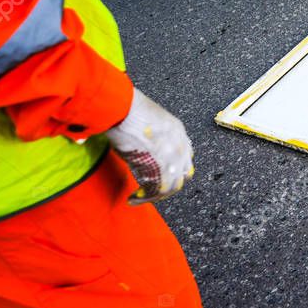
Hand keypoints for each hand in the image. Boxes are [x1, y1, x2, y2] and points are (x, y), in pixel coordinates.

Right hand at [106, 88, 193, 204]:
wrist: (123, 108)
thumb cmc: (127, 111)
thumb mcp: (147, 125)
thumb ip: (152, 141)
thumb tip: (142, 155)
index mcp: (179, 132)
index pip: (184, 160)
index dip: (173, 173)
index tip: (159, 180)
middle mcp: (180, 146)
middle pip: (181, 176)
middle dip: (166, 188)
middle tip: (149, 194)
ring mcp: (172, 157)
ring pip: (169, 186)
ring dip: (153, 196)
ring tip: (138, 198)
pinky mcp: (160, 166)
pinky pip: (155, 190)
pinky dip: (143, 198)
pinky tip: (132, 199)